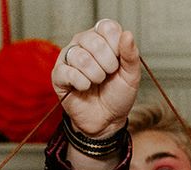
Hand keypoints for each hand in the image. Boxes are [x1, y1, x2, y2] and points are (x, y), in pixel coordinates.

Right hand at [51, 20, 139, 137]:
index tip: (119, 63)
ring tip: (97, 82)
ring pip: (80, 56)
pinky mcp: (59, 74)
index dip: (116, 47)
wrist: (107, 121)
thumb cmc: (117, 96)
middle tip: (108, 75)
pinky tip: (85, 88)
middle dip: (107, 64)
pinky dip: (82, 83)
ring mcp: (69, 58)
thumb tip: (128, 35)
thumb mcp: (131, 77)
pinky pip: (68, 72)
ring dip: (95, 75)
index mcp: (101, 38)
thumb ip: (131, 56)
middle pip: (93, 40)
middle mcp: (83, 43)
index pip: (107, 28)